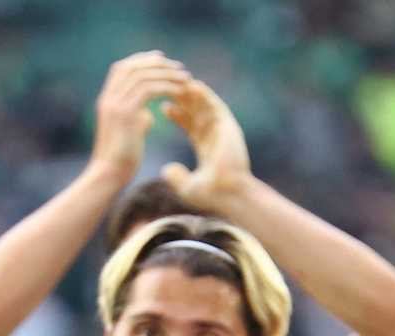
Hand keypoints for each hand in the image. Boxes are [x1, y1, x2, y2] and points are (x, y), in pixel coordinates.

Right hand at [90, 51, 188, 180]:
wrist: (110, 174)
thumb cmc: (122, 159)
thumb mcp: (130, 133)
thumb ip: (137, 118)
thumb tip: (147, 114)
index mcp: (107, 99)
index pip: (123, 68)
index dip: (143, 61)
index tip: (163, 60)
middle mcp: (108, 98)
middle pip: (131, 67)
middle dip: (157, 63)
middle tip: (179, 67)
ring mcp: (115, 104)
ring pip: (141, 76)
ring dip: (166, 74)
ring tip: (185, 78)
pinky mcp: (125, 114)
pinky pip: (148, 90)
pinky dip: (166, 87)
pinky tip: (181, 92)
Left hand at [159, 79, 251, 207]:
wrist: (231, 194)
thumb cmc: (212, 195)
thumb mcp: (188, 187)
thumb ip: (176, 177)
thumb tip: (167, 169)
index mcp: (208, 149)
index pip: (190, 127)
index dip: (177, 115)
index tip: (163, 106)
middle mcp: (217, 137)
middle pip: (198, 113)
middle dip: (183, 101)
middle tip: (169, 88)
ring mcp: (223, 131)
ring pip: (205, 107)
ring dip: (192, 94)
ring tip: (177, 81)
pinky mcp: (229, 127)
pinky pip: (215, 106)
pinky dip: (205, 95)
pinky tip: (192, 85)